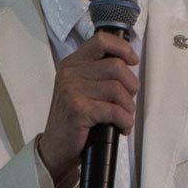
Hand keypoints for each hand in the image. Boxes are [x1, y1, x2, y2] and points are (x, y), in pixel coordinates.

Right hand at [38, 31, 139, 187]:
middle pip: (116, 66)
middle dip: (131, 85)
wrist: (55, 147)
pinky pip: (114, 110)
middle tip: (129, 101)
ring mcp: (72, 91)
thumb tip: (128, 63)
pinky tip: (122, 127)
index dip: (123, 48)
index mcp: (72, 63)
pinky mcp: (78, 110)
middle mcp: (70, 73)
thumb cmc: (74, 117)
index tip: (132, 61)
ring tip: (125, 116)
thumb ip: (97, 72)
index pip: (101, 41)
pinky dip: (125, 121)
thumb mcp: (80, 87)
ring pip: (118, 89)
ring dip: (129, 107)